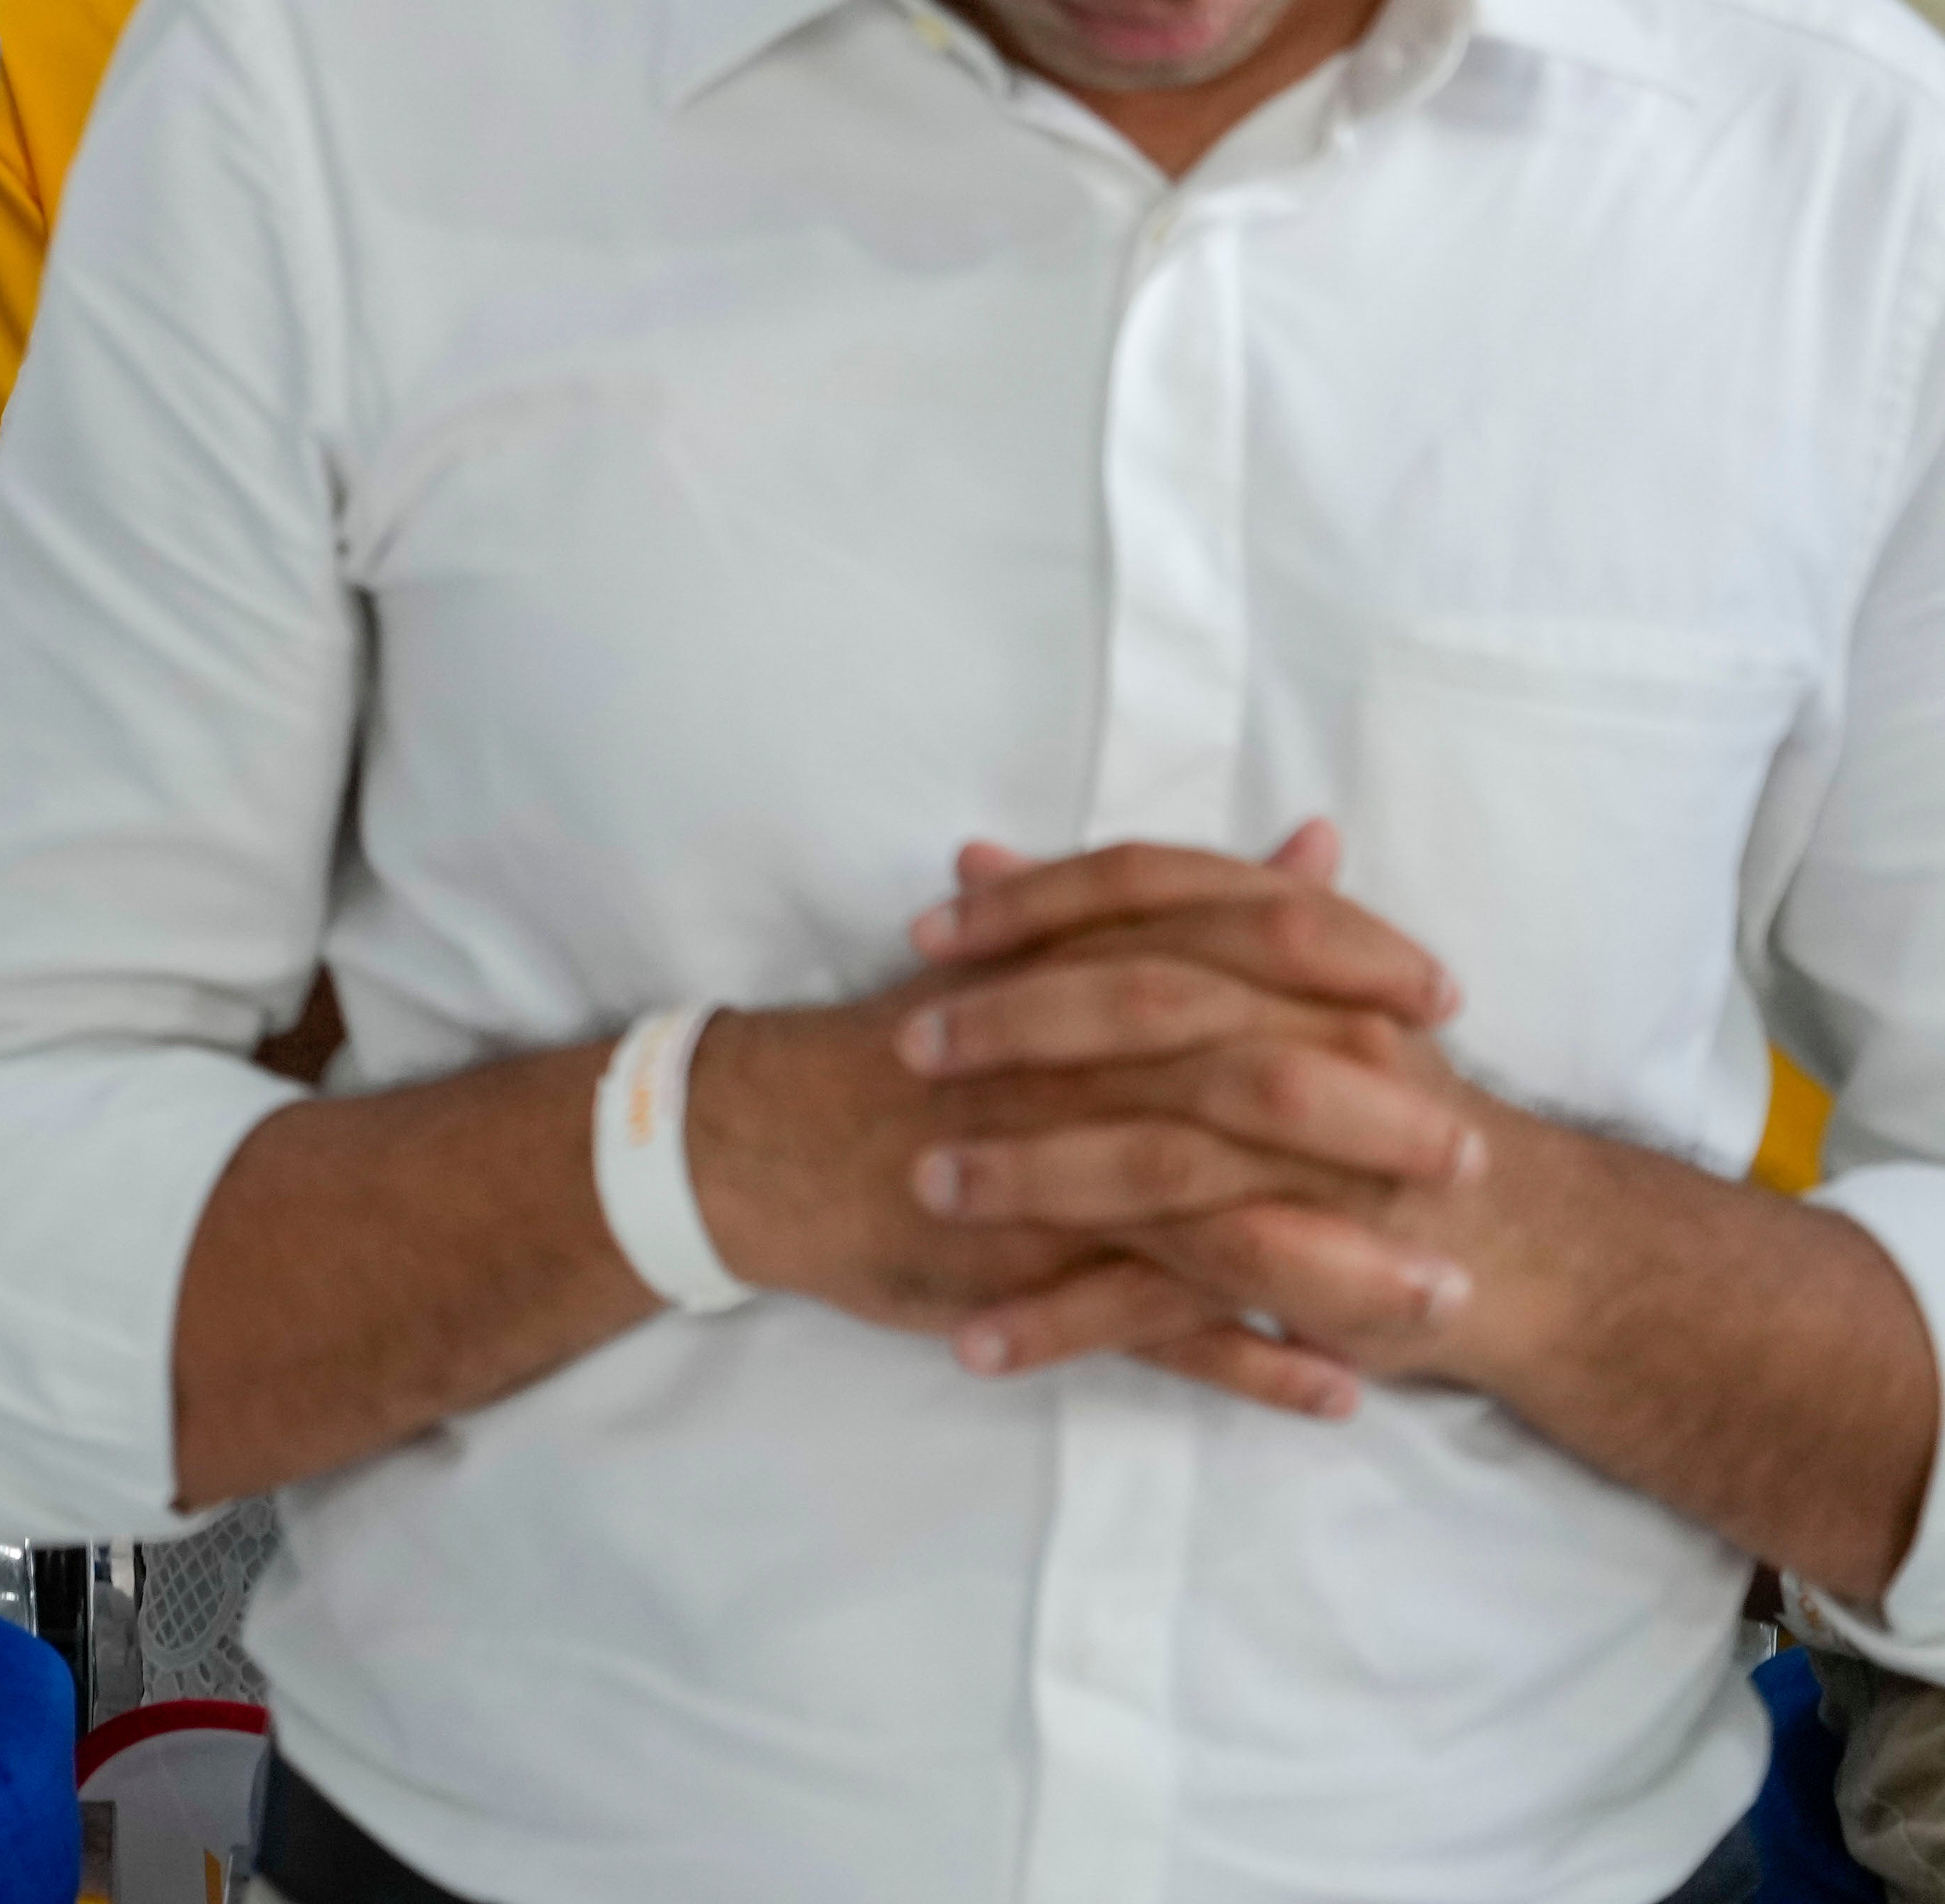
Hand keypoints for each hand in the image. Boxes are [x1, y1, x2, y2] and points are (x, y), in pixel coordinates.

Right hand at [684, 829, 1467, 1420]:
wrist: (762, 1142)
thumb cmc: (919, 1046)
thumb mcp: (1046, 951)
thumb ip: (1194, 906)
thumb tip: (1321, 850)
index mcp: (1076, 973)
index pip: (1235, 940)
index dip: (1349, 961)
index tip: (1440, 992)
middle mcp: (1070, 1067)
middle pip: (1248, 1081)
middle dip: (1374, 1120)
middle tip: (1474, 1155)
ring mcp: (1047, 1176)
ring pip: (1217, 1219)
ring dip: (1345, 1265)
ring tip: (1446, 1301)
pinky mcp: (1024, 1274)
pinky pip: (1154, 1329)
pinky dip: (1252, 1363)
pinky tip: (1338, 1388)